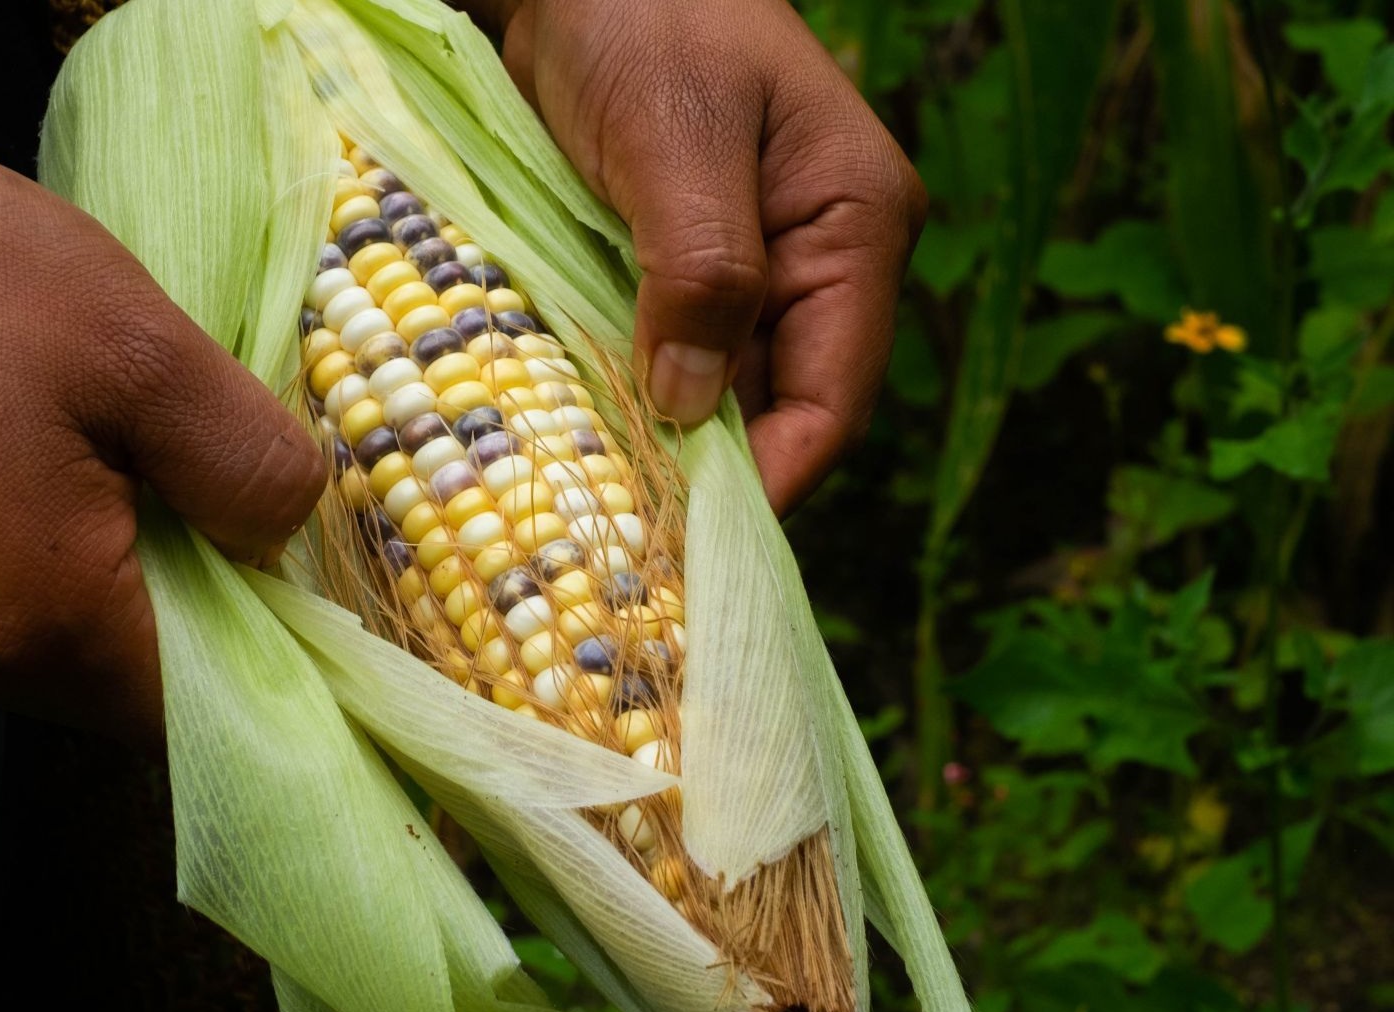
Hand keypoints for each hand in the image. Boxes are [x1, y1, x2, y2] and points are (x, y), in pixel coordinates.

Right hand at [0, 129, 324, 737]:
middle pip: (135, 691)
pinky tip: (48, 477)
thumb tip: (284, 543)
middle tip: (200, 484)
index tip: (288, 561)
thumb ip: (246, 464)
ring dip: (123, 588)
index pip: (206, 703)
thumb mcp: (144, 345)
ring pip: (72, 662)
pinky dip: (54, 576)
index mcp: (35, 620)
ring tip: (118, 465)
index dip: (270, 642)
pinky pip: (7, 629)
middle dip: (196, 605)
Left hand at [469, 0, 925, 513]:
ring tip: (588, 508)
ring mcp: (747, 268)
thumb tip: (692, 413)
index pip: (832, 397)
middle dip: (705, 476)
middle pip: (775, 410)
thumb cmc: (645, 17)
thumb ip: (701, 273)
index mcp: (855, 226)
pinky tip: (570, 437)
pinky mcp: (678, 267)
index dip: (769, 483)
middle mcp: (815, 262)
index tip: (687, 543)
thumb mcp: (675, 139)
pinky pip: (664, 356)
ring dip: (656, 444)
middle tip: (620, 544)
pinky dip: (622, 398)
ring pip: (714, 393)